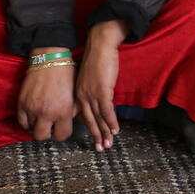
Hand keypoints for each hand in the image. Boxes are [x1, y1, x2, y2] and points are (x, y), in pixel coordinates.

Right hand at [16, 47, 75, 141]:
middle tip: (50, 126)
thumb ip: (72, 111)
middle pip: (42, 137)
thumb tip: (69, 121)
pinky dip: (27, 121)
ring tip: (42, 117)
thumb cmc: (66, 74)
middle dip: (47, 133)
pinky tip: (33, 115)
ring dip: (37, 125)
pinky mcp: (21, 103)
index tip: (61, 129)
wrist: (50, 59)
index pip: (62, 135)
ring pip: (31, 129)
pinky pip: (21, 122)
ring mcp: (32, 109)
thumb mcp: (75, 95)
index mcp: (63, 111)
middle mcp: (47, 113)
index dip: (62, 133)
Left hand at [75, 20, 127, 150]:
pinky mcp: (102, 91)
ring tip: (109, 144)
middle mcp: (82, 96)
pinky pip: (107, 110)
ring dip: (105, 132)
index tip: (96, 138)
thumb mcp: (92, 76)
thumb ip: (93, 89)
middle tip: (101, 148)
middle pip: (90, 120)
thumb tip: (100, 97)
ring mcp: (91, 95)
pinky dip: (112, 121)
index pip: (85, 115)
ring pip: (98, 118)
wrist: (100, 45)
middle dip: (96, 135)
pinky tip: (116, 130)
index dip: (92, 128)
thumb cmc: (98, 58)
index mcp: (78, 93)